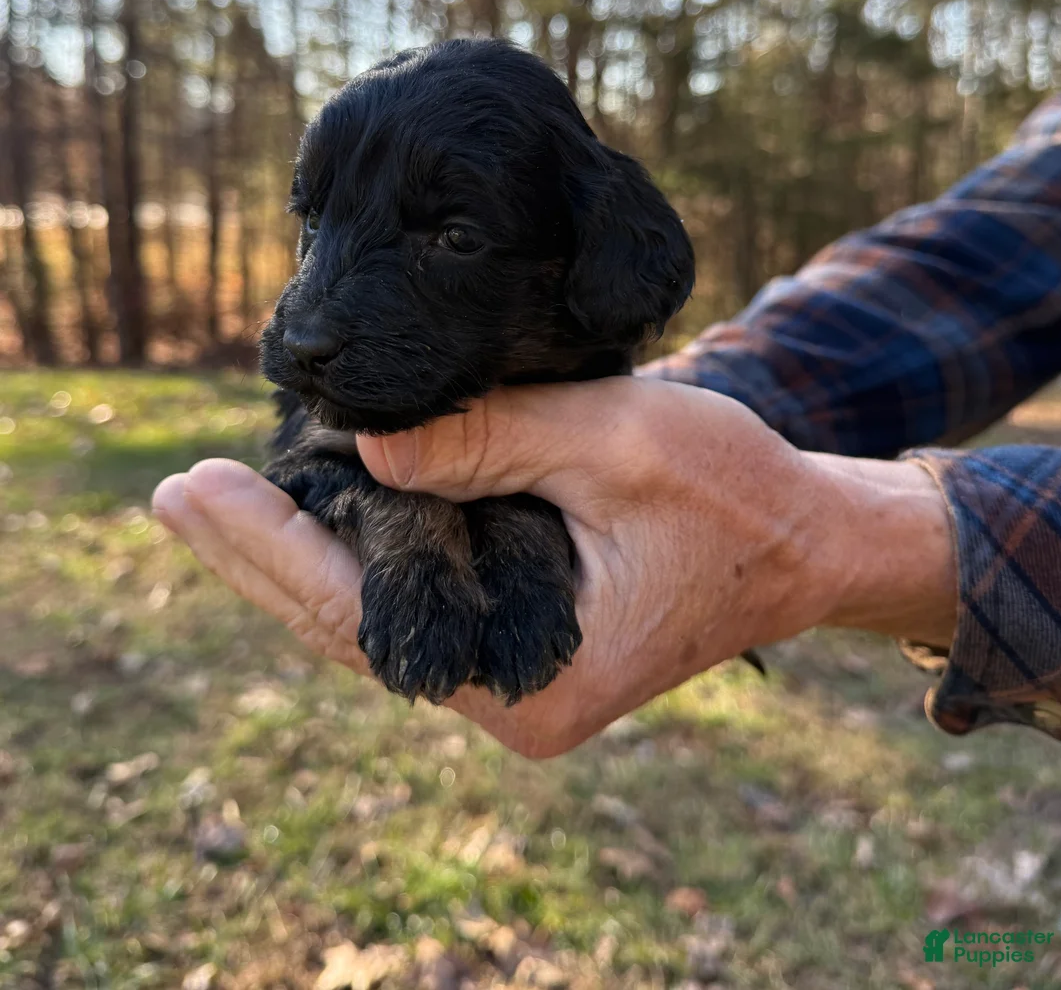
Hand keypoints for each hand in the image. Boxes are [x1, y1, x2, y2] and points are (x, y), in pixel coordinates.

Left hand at [152, 378, 954, 756]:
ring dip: (297, 555)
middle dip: (260, 555)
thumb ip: (491, 442)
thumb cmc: (735, 493)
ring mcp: (510, 672)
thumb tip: (364, 449)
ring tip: (212, 501)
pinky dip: (355, 553)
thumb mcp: (618, 443)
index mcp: (530, 680)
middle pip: (348, 627)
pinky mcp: (518, 634)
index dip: (271, 550)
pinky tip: (308, 512)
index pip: (363, 617)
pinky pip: (414, 599)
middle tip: (174, 493)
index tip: (196, 491)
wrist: (808, 542)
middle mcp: (507, 696)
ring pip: (374, 617)